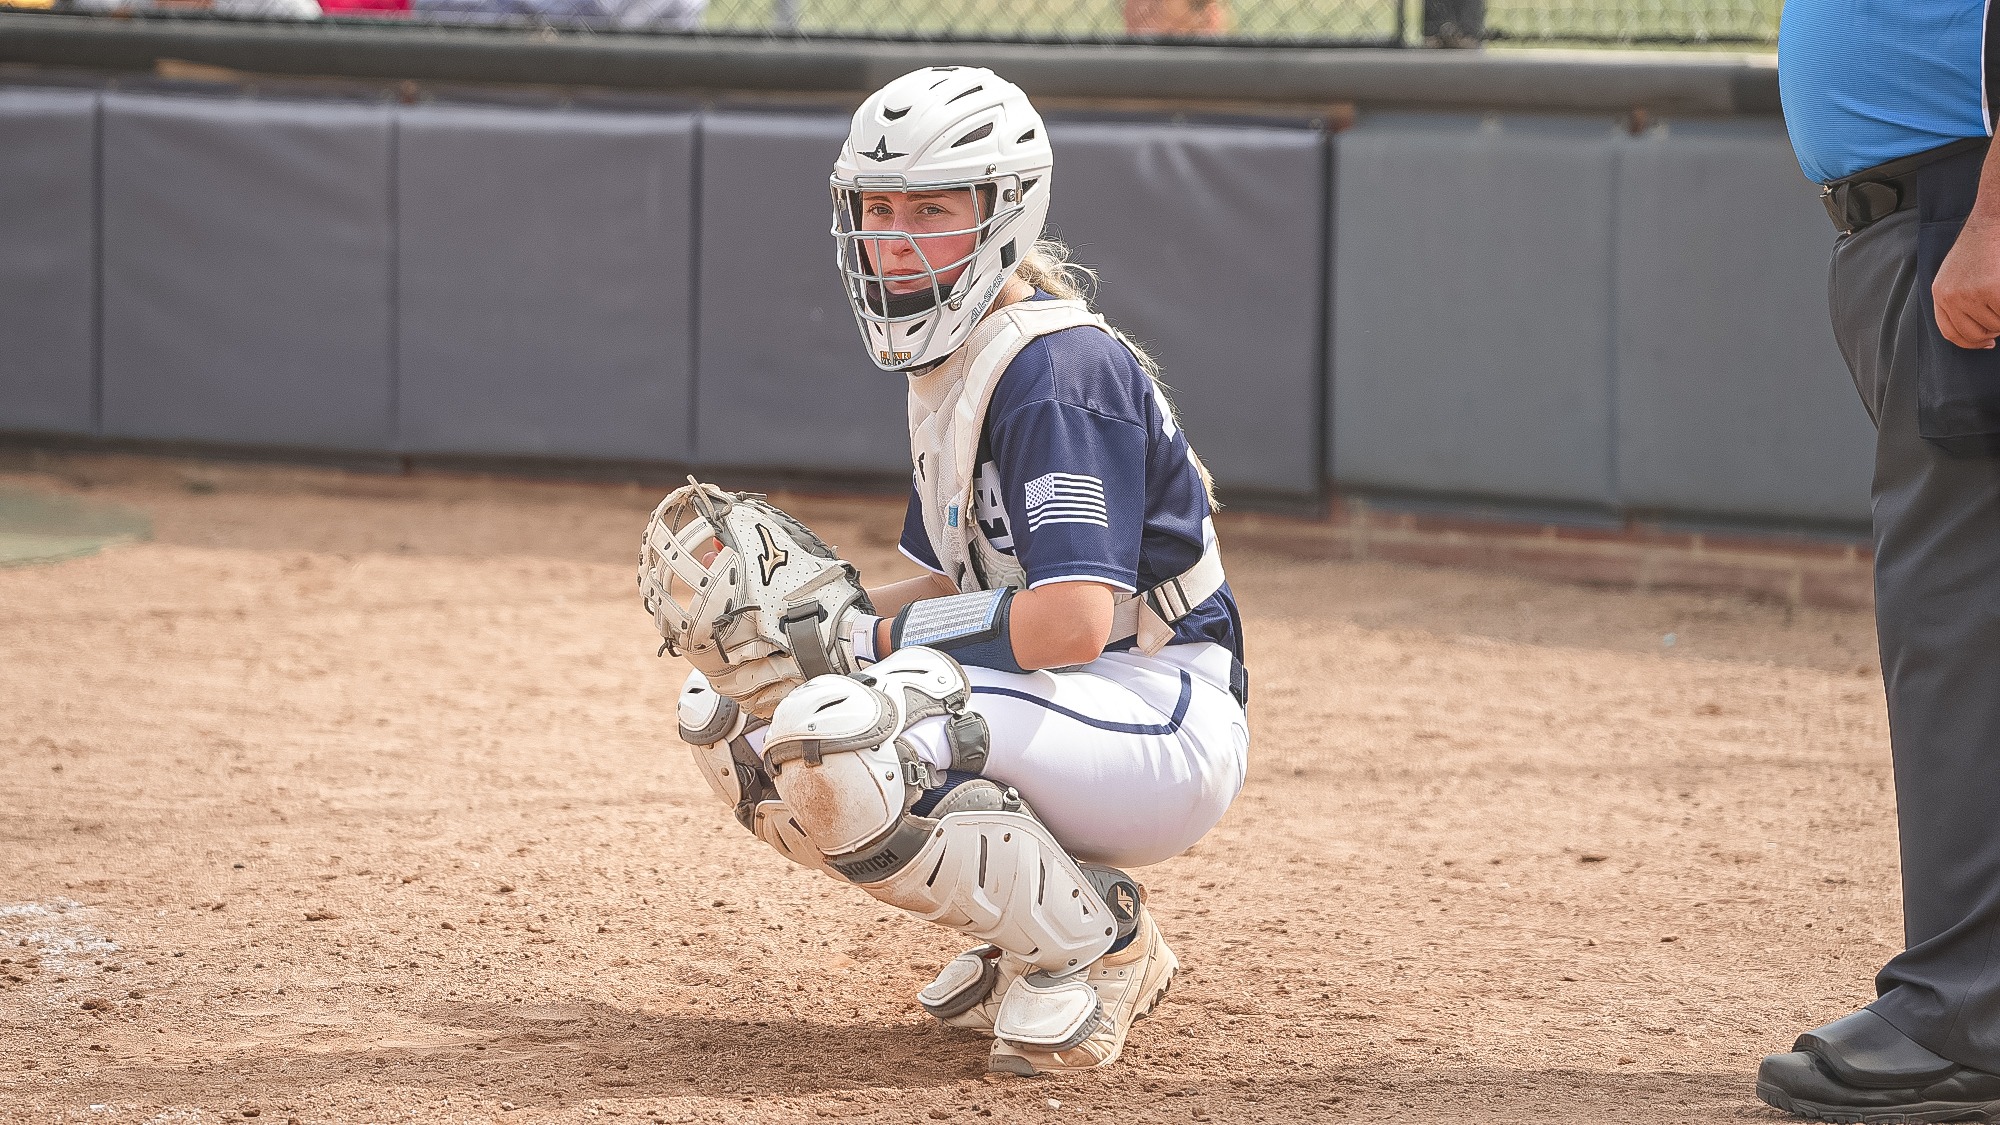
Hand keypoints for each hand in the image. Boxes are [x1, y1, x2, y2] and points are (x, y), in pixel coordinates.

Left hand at [1935, 212, 1999, 349]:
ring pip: (1995, 325)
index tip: (1986, 343)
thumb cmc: (1978, 247)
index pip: (1951, 333)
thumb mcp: (1955, 275)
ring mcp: (1971, 294)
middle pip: (1974, 334)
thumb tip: (1975, 329)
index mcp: (1940, 294)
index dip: (1971, 343)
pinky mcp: (1991, 290)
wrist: (1990, 221)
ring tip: (1999, 293)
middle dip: (1992, 331)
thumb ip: (1957, 299)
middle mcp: (1951, 297)